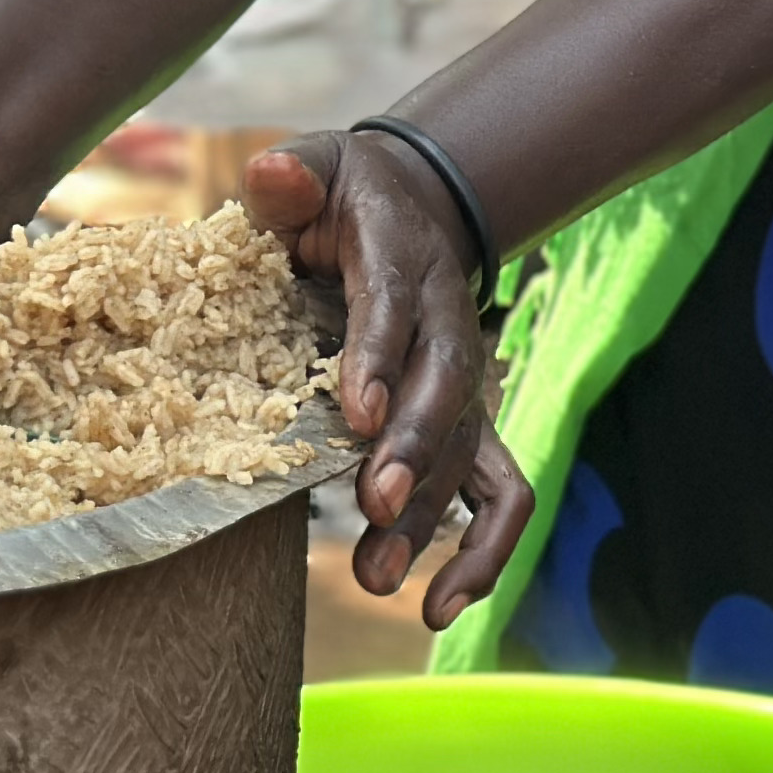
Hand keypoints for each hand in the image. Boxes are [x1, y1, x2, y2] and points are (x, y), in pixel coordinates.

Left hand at [245, 133, 534, 631]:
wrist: (417, 203)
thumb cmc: (346, 193)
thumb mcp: (316, 166)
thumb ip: (291, 176)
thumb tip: (271, 177)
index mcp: (404, 261)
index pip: (396, 310)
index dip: (378, 360)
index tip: (356, 415)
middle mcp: (449, 327)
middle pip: (446, 393)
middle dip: (416, 454)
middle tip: (374, 508)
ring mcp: (468, 383)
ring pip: (469, 457)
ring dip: (433, 523)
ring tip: (377, 580)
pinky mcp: (473, 426)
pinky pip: (502, 496)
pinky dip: (485, 553)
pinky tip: (440, 606)